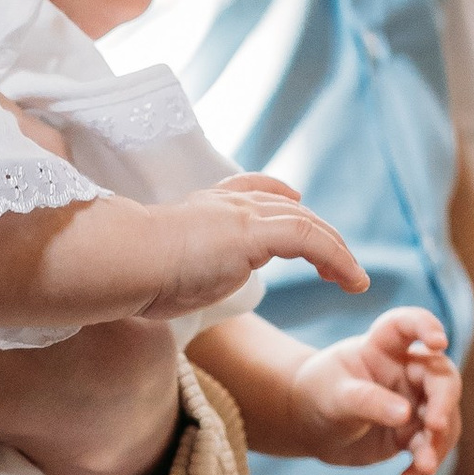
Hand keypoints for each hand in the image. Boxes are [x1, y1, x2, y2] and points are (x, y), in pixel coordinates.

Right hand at [120, 177, 366, 323]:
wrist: (121, 260)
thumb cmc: (127, 273)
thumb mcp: (156, 270)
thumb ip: (173, 269)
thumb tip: (164, 284)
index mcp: (200, 209)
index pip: (246, 190)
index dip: (274, 193)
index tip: (294, 197)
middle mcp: (224, 205)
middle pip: (284, 206)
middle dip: (316, 229)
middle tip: (339, 258)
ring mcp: (241, 216)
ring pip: (305, 223)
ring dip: (336, 250)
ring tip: (353, 279)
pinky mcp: (255, 233)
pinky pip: (311, 239)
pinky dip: (338, 259)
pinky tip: (352, 281)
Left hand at [290, 307, 460, 474]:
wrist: (308, 425)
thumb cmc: (318, 394)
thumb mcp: (335, 395)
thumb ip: (367, 400)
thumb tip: (405, 414)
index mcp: (384, 346)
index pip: (409, 325)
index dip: (427, 327)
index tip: (438, 343)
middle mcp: (406, 371)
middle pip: (441, 378)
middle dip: (444, 401)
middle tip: (435, 424)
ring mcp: (413, 402)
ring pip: (443, 418)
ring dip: (437, 443)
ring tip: (423, 466)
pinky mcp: (411, 432)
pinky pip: (429, 449)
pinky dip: (422, 466)